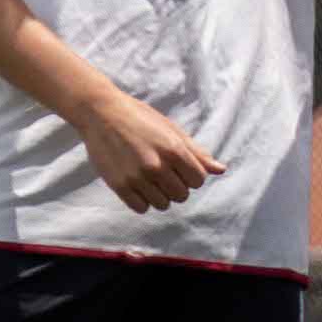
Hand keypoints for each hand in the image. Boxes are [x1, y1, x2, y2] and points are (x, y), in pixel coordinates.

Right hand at [75, 85, 220, 215]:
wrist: (101, 113)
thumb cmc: (141, 119)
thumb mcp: (171, 130)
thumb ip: (196, 153)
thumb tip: (221, 170)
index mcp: (173, 150)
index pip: (198, 180)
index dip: (192, 176)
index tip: (180, 168)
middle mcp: (156, 165)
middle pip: (182, 195)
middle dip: (177, 186)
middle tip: (163, 172)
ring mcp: (136, 177)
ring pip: (163, 204)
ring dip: (160, 195)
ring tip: (150, 179)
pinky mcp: (118, 185)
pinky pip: (141, 208)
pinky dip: (143, 201)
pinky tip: (138, 186)